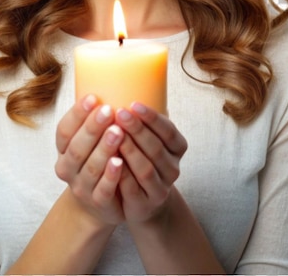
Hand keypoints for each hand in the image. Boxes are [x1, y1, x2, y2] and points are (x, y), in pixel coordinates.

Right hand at [55, 95, 125, 225]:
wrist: (102, 202)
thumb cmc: (99, 159)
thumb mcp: (92, 139)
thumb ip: (98, 118)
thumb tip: (115, 80)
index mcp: (64, 149)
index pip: (64, 130)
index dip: (77, 114)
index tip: (93, 97)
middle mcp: (67, 168)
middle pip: (77, 147)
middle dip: (92, 128)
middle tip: (109, 110)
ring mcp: (82, 187)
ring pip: (90, 167)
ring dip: (104, 148)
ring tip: (118, 132)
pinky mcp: (99, 203)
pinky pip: (103, 189)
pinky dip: (111, 176)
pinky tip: (120, 162)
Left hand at [114, 103, 187, 222]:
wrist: (140, 198)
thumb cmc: (140, 156)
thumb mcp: (147, 135)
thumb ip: (140, 116)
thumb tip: (122, 82)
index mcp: (177, 147)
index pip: (168, 131)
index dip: (152, 118)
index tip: (134, 104)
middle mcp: (172, 168)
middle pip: (155, 148)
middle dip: (137, 130)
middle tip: (118, 113)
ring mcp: (160, 189)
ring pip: (145, 169)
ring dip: (129, 150)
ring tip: (113, 133)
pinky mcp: (144, 205)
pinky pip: (132, 190)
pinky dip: (121, 175)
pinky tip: (110, 160)